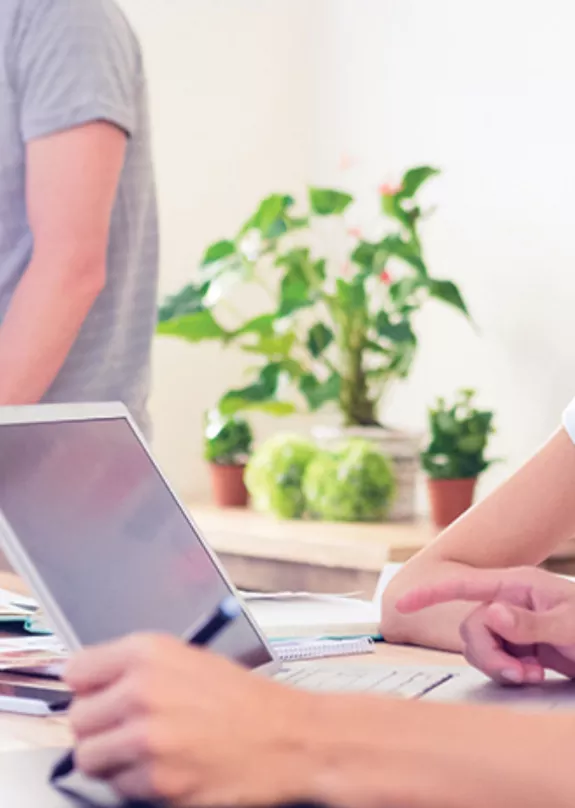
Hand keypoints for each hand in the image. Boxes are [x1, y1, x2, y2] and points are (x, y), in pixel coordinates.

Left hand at [64, 635, 317, 806]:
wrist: (292, 737)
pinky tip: (168, 768)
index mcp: (149, 651)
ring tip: (147, 751)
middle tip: (127, 728)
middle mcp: (143, 691)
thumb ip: (138, 668)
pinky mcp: (158, 782)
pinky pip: (118, 788)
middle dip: (99, 727)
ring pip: (88, 758)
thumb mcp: (191, 659)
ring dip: (112, 759)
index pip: (76, 671)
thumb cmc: (247, 700)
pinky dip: (136, 784)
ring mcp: (148, 740)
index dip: (89, 687)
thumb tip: (91, 686)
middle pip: (77, 718)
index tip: (98, 696)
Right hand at [396, 566, 574, 684]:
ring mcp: (510, 623)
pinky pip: (492, 658)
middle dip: (489, 654)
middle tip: (521, 674)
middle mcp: (507, 600)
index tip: (401, 602)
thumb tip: (489, 614)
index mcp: (517, 584)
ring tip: (532, 674)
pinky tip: (533, 674)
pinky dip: (508, 671)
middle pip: (470, 626)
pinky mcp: (515, 644)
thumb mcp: (572, 626)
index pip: (464, 584)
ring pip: (477, 645)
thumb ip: (531, 621)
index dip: (430, 592)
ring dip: (499, 665)